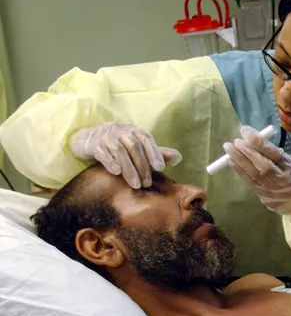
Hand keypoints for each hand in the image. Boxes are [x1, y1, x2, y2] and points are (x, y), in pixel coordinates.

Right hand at [68, 122, 182, 188]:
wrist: (88, 138)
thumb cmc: (119, 143)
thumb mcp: (138, 146)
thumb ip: (156, 152)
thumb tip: (178, 157)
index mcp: (134, 130)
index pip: (146, 139)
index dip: (154, 153)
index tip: (161, 168)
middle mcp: (121, 131)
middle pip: (134, 147)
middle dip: (142, 166)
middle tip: (148, 183)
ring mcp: (106, 136)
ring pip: (119, 151)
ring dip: (129, 169)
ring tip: (135, 184)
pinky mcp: (93, 144)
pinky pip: (102, 153)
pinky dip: (110, 162)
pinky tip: (116, 172)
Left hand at [224, 125, 290, 215]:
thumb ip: (281, 154)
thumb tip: (261, 141)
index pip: (274, 154)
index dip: (259, 142)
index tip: (247, 131)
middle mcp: (281, 179)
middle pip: (263, 164)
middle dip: (248, 151)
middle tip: (237, 140)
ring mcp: (270, 187)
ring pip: (253, 172)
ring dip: (239, 159)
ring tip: (228, 147)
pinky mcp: (261, 193)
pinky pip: (248, 179)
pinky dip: (238, 169)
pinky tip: (230, 160)